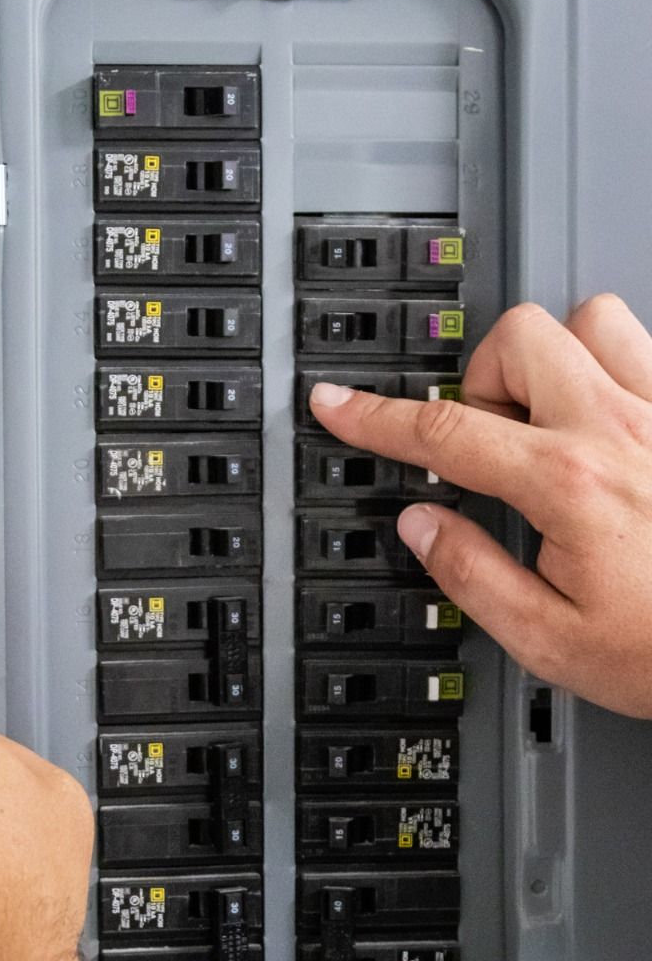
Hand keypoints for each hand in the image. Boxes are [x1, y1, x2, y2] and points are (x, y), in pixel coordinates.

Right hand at [309, 294, 651, 717]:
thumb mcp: (552, 641)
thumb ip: (472, 574)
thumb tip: (421, 525)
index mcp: (567, 484)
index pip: (443, 431)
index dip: (375, 416)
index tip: (340, 403)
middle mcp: (617, 430)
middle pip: (517, 338)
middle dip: (482, 378)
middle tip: (488, 434)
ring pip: (590, 319)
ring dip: (553, 355)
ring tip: (550, 412)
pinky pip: (650, 344)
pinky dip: (615, 362)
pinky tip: (611, 414)